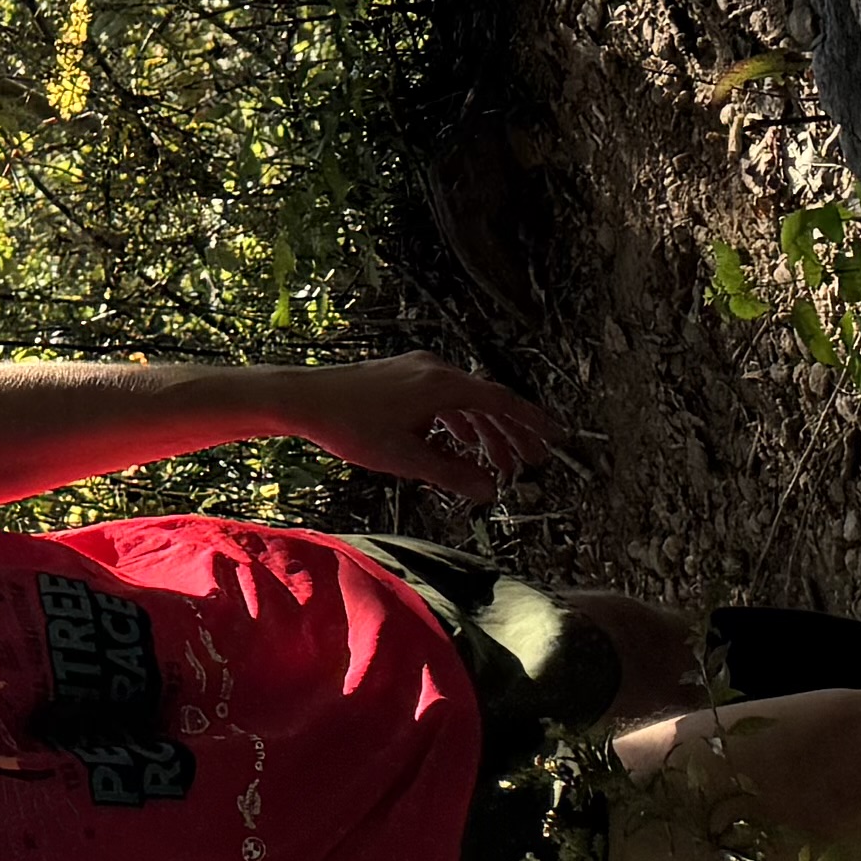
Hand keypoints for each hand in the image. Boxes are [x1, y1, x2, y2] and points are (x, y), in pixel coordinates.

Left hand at [282, 354, 560, 495]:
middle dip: (511, 434)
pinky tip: (461, 445)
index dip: (530, 422)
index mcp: (442, 384)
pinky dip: (459, 422)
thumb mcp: (406, 458)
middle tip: (531, 463)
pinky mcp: (403, 376)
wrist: (306, 398)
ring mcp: (418, 370)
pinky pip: (444, 399)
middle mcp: (435, 369)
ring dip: (484, 432)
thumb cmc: (351, 426)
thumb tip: (489, 490)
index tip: (554, 438)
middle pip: (487, 401)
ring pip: (465, 402)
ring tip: (498, 466)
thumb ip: (451, 474)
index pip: (500, 402)